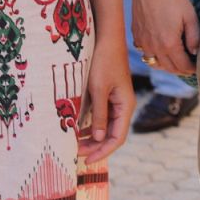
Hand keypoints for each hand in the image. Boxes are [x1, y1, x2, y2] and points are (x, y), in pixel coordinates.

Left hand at [76, 39, 133, 162]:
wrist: (107, 39)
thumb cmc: (104, 61)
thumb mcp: (98, 89)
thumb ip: (98, 114)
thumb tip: (96, 139)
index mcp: (125, 106)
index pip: (117, 138)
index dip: (103, 151)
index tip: (87, 160)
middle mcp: (123, 106)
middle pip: (112, 135)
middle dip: (95, 147)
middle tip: (75, 155)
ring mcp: (116, 101)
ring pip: (106, 127)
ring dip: (92, 138)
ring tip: (74, 145)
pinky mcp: (108, 96)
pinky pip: (101, 117)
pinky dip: (91, 126)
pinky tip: (78, 130)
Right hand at [132, 0, 199, 76]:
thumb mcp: (190, 16)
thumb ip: (195, 37)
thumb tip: (196, 52)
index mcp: (169, 44)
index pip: (182, 66)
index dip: (192, 69)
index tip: (199, 67)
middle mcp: (154, 47)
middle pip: (170, 68)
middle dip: (182, 70)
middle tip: (190, 66)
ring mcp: (143, 43)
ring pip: (156, 64)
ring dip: (168, 66)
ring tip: (177, 60)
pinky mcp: (136, 36)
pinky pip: (146, 54)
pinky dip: (155, 57)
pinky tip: (162, 49)